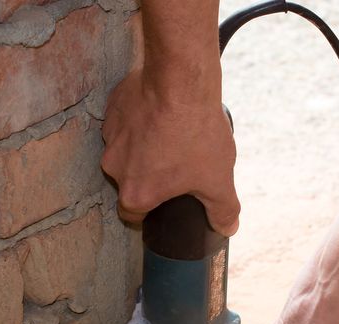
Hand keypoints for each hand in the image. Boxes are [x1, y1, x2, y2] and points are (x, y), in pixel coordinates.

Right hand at [101, 69, 239, 235]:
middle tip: (173, 165)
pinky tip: (159, 114)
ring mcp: (110, 137)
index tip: (163, 203)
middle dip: (147, 176)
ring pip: (124, 151)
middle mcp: (115, 168)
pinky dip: (138, 123)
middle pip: (128, 182)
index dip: (149, 212)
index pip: (132, 215)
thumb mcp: (218, 178)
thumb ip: (222, 209)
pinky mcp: (112, 110)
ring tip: (169, 135)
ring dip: (141, 148)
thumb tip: (227, 229)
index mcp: (136, 193)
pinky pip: (123, 123)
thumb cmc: (196, 132)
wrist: (180, 80)